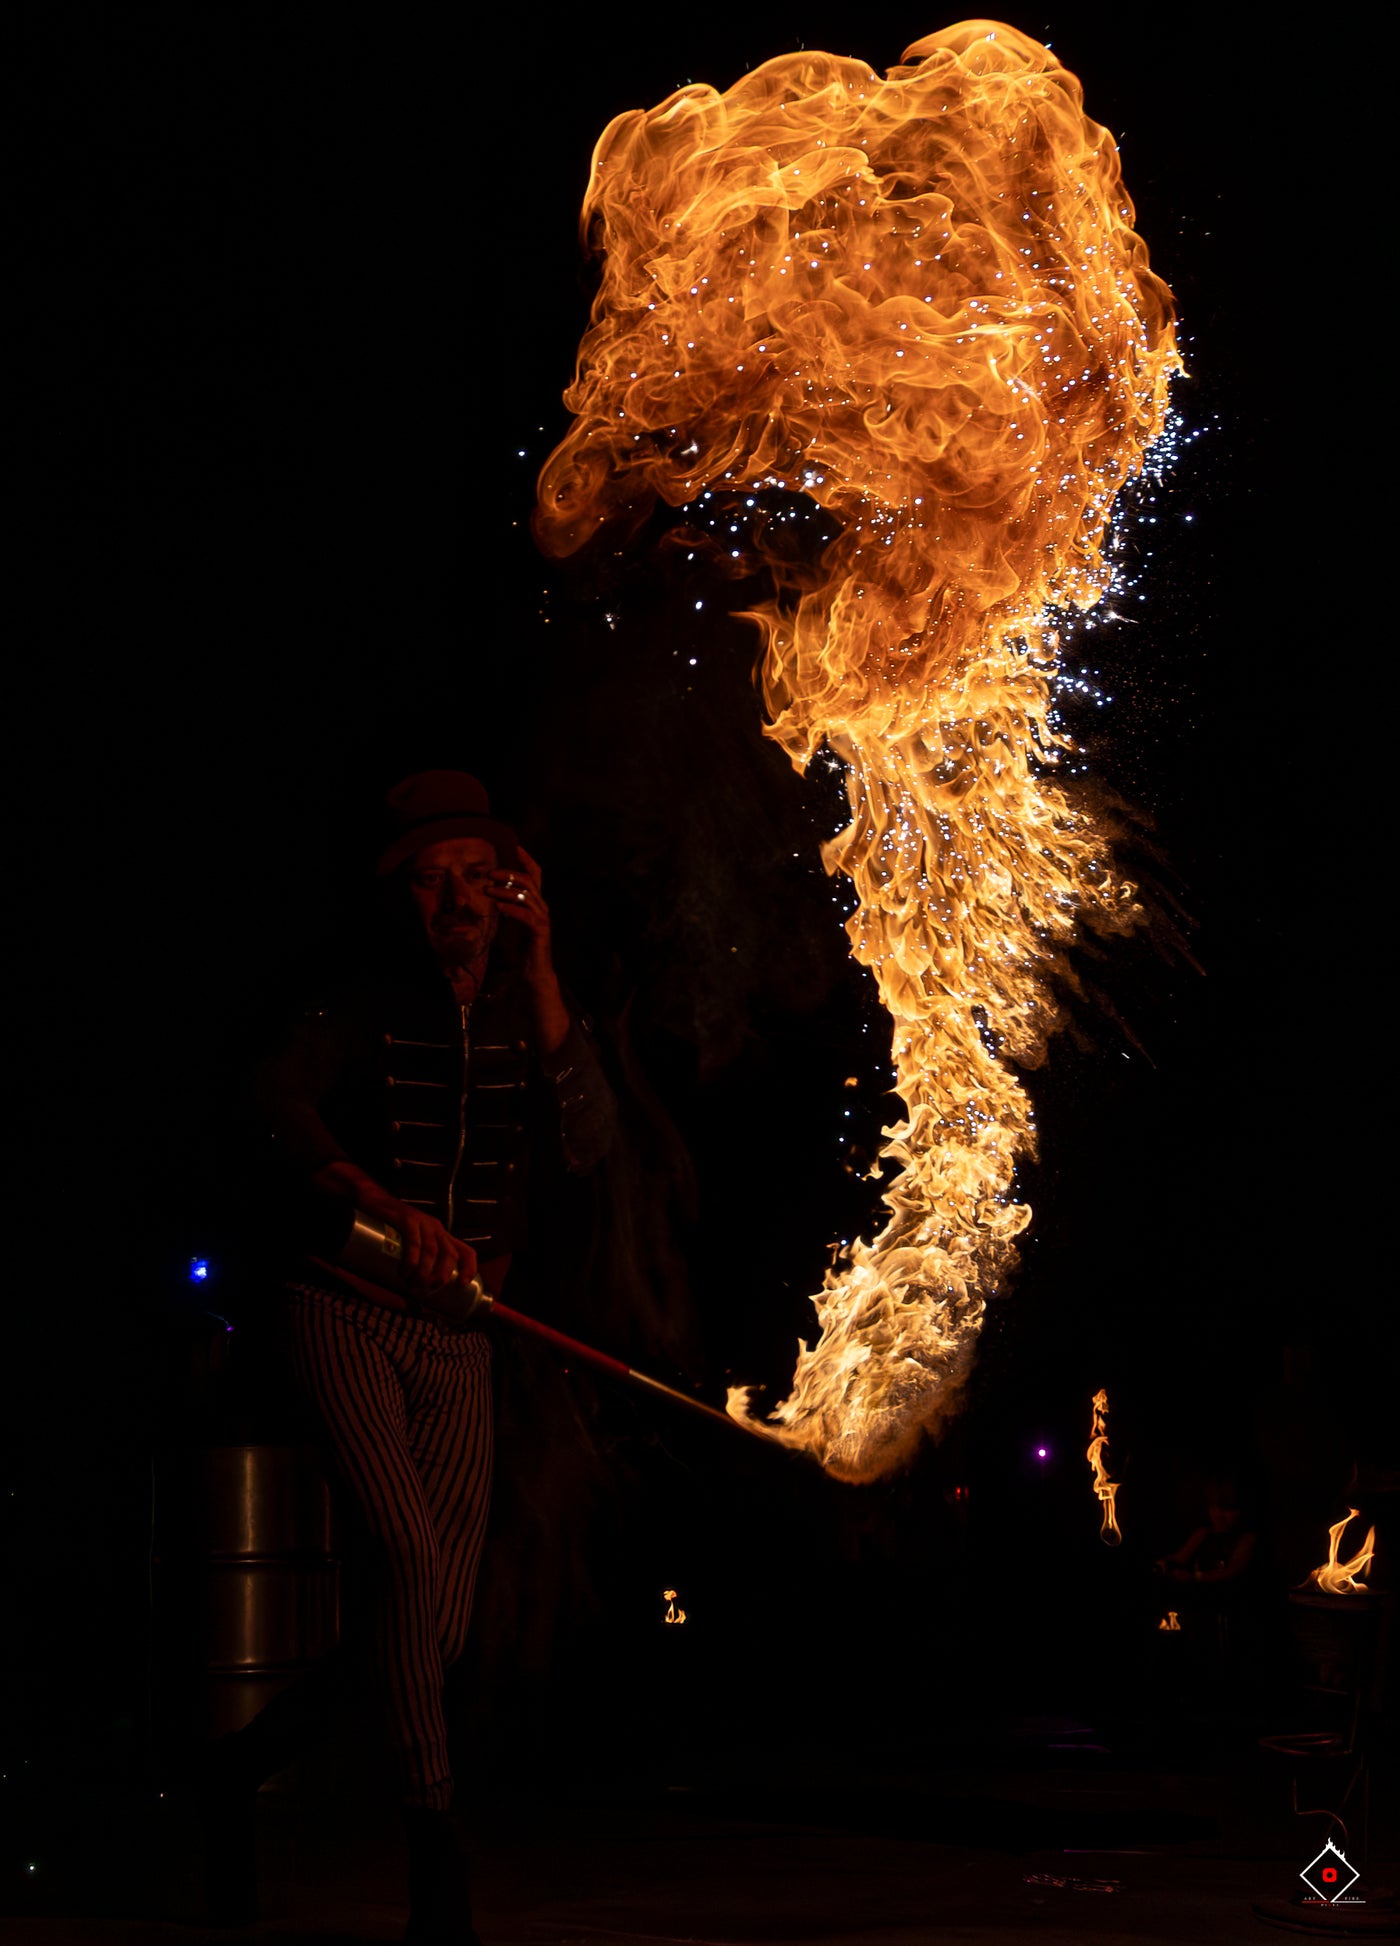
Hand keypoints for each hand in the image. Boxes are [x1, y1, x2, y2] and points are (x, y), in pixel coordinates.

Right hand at [392, 1206, 478, 1297]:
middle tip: (429, 1287)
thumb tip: (414, 1298)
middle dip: (442, 1275)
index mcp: (442, 1236)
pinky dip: (412, 1259)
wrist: (376, 1203)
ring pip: (432, 1251)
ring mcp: (423, 1222)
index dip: (469, 1268)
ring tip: (414, 1283)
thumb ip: (416, 1264)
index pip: (466, 1251)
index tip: (462, 1285)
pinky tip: (405, 1271)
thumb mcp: (412, 1245)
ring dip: (425, 1271)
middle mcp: (437, 1229)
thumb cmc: (394, 1230)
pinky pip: (415, 1242)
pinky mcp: (408, 1219)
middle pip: (450, 1254)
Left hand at [486, 848, 551, 968]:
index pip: (535, 875)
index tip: (516, 846)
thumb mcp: (510, 922)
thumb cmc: (521, 948)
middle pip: (528, 881)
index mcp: (535, 902)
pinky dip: (511, 909)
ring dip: (505, 891)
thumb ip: (504, 906)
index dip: (527, 860)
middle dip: (508, 874)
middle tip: (489, 873)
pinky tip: (498, 907)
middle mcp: (541, 907)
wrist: (534, 972)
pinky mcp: (540, 931)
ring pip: (525, 896)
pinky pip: (525, 915)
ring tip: (487, 889)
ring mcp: (542, 918)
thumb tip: (488, 893)